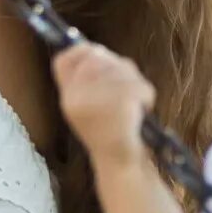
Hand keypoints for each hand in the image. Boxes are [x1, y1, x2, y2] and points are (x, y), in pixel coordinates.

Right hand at [53, 42, 154, 168]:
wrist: (120, 163)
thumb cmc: (109, 134)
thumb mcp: (88, 107)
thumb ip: (89, 81)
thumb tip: (97, 50)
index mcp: (68, 98)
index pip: (65, 59)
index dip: (82, 50)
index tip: (97, 53)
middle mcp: (77, 96)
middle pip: (98, 57)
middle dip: (117, 66)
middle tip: (127, 86)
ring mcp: (98, 98)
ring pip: (122, 67)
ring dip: (135, 82)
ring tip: (134, 104)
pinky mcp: (120, 100)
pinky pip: (139, 84)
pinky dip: (146, 94)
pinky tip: (142, 110)